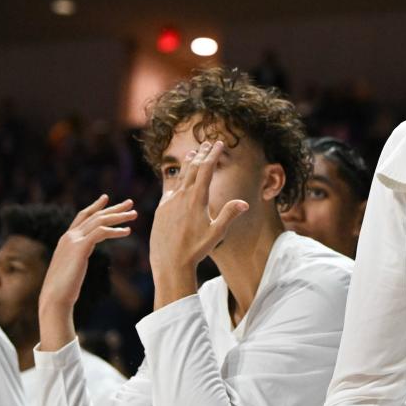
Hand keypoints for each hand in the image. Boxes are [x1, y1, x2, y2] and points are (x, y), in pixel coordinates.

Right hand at [39, 194, 135, 350]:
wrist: (54, 298)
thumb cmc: (64, 288)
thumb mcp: (72, 266)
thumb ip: (78, 256)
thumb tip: (83, 254)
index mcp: (66, 239)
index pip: (82, 216)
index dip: (95, 206)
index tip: (106, 198)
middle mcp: (69, 236)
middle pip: (94, 216)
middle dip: (113, 208)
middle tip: (130, 202)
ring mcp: (73, 241)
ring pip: (100, 221)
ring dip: (119, 217)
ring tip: (135, 215)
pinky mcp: (80, 248)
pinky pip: (101, 232)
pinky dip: (115, 230)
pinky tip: (127, 232)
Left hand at [150, 140, 247, 307]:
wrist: (169, 262)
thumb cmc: (196, 250)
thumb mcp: (217, 233)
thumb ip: (229, 215)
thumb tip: (244, 202)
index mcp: (196, 199)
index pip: (206, 169)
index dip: (213, 154)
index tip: (219, 143)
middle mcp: (181, 196)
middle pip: (193, 168)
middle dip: (202, 154)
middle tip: (208, 143)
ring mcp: (169, 202)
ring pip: (180, 178)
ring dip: (188, 164)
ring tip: (192, 154)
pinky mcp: (161, 210)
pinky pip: (170, 191)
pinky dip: (176, 182)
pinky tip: (177, 184)